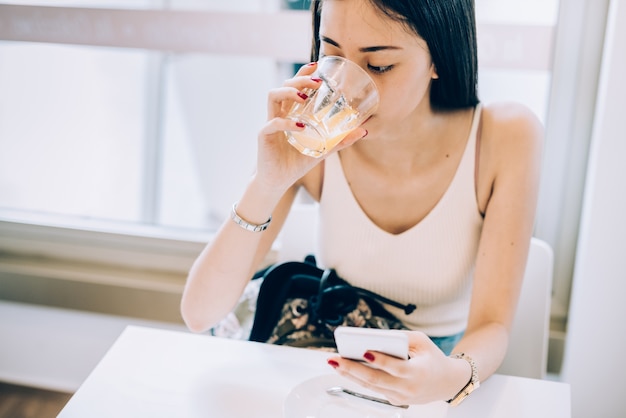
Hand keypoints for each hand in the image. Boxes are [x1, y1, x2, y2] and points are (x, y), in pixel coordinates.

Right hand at [254, 62, 367, 193]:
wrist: (278, 181)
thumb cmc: (296, 163)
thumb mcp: (323, 150)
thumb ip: (340, 140)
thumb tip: (364, 130)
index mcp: (290, 112)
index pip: (293, 86)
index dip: (303, 74)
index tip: (317, 66)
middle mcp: (278, 114)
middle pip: (283, 86)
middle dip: (299, 80)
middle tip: (317, 83)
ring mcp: (270, 123)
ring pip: (273, 96)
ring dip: (288, 92)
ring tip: (303, 96)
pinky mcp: (264, 135)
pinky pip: (273, 123)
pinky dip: (287, 123)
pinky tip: (300, 126)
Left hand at [327, 331, 462, 404]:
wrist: (447, 382)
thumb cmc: (432, 358)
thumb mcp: (422, 341)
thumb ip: (400, 337)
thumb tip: (374, 337)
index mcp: (419, 373)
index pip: (396, 367)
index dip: (380, 360)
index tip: (364, 351)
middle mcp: (408, 389)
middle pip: (376, 380)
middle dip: (352, 369)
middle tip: (335, 359)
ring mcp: (400, 398)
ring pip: (371, 387)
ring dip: (350, 374)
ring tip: (334, 362)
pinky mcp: (394, 400)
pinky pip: (374, 389)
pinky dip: (359, 379)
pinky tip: (345, 368)